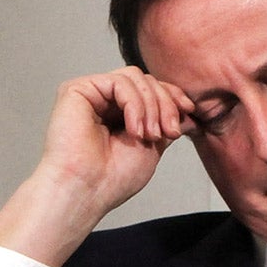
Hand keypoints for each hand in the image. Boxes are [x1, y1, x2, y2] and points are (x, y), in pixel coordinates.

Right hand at [0, 69, 197, 266]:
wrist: (88, 189)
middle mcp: (103, 100)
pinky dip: (135, 105)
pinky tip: (134, 129)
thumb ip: (166, 124)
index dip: (173, 96)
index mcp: (119, 112)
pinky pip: (119, 82)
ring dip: (152, 106)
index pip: (151, 89)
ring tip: (149, 135)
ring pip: (135, 77)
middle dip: (166, 104)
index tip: (189, 112)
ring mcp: (91, 94)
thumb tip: (188, 112)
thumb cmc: (114, 177)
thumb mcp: (153, 146)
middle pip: (146, 80)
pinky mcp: (76, 90)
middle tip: (169, 133)